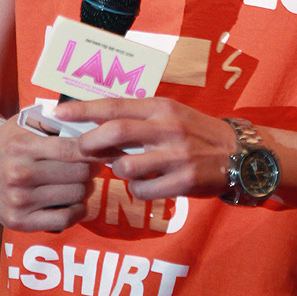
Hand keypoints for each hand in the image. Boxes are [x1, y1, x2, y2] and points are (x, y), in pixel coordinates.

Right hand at [0, 116, 100, 231]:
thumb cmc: (10, 142)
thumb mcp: (25, 122)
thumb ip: (54, 119)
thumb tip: (89, 119)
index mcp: (24, 146)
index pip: (71, 149)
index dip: (95, 149)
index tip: (105, 148)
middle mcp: (20, 174)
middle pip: (78, 174)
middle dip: (93, 169)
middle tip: (96, 165)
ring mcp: (19, 200)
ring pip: (75, 196)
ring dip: (87, 188)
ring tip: (85, 181)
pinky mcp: (19, 222)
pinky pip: (63, 220)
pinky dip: (78, 211)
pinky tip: (77, 202)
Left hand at [55, 98, 236, 201]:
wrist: (237, 153)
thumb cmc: (195, 132)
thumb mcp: (170, 115)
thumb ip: (138, 119)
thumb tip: (97, 126)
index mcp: (161, 107)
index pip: (115, 104)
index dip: (84, 109)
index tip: (59, 111)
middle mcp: (167, 127)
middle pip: (116, 131)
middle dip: (91, 141)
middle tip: (82, 149)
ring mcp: (176, 155)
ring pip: (126, 166)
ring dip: (118, 171)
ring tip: (127, 168)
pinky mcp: (183, 180)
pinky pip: (143, 190)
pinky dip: (138, 190)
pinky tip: (148, 185)